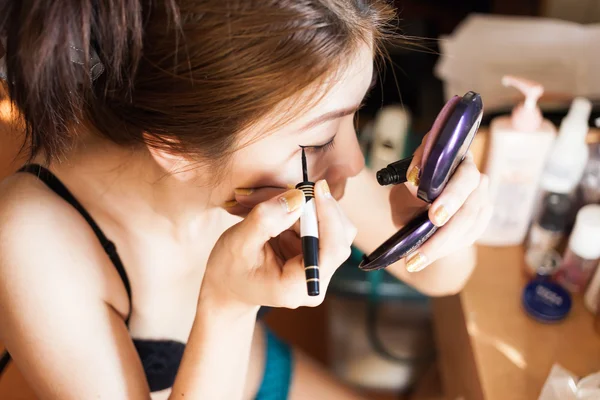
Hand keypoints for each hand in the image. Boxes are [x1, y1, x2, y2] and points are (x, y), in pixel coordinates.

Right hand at [202, 181, 356, 311]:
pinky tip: (281, 212)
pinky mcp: (316, 257)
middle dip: (318, 207)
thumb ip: (266, 220)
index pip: (332, 250)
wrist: (228, 286)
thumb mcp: (239, 242)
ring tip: (276, 203)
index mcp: (297, 286)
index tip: (317, 188)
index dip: (329, 216)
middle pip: (339, 236)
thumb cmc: (229, 268)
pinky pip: (321, 226)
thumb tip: (298, 198)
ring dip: (310, 207)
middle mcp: (315, 282)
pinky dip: (304, 212)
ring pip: (332, 227)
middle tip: (291, 190)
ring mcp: (319, 270)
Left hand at [390, 132, 491, 272]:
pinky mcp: (481, 220)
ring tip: (416, 260)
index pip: (462, 175)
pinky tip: (425, 258)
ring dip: (441, 246)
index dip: (451, 197)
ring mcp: (482, 199)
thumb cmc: (410, 199)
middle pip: (470, 205)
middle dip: (446, 230)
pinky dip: (445, 249)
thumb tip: (416, 179)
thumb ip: (409, 187)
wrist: (419, 216)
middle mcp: (474, 177)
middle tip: (424, 249)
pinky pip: (467, 237)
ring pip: (468, 226)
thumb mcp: (402, 193)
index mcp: (455, 159)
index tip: (434, 217)